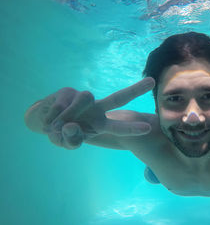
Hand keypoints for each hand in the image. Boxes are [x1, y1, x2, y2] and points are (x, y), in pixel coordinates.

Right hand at [40, 77, 154, 148]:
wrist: (43, 119)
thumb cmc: (61, 133)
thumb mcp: (67, 143)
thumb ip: (71, 140)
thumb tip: (71, 125)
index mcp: (100, 124)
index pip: (119, 126)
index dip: (133, 127)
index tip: (150, 126)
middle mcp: (97, 109)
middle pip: (118, 98)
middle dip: (135, 90)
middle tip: (152, 81)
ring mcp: (83, 99)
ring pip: (85, 98)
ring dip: (69, 114)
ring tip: (56, 126)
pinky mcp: (69, 91)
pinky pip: (62, 104)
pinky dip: (53, 116)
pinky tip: (49, 120)